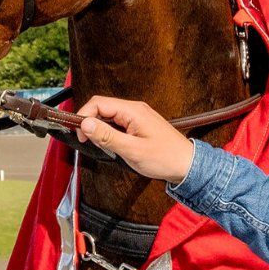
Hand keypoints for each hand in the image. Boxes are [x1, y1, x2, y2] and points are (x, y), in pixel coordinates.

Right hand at [75, 96, 195, 183]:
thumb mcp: (131, 150)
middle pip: (101, 107)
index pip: (98, 103)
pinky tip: (112, 145)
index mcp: (132, 111)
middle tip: (87, 141)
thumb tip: (85, 123)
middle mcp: (134, 109)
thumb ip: (107, 136)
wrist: (188, 166)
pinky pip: (117, 122)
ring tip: (101, 145)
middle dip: (90, 122)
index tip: (80, 135)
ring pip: (108, 115)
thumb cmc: (164, 158)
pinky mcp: (139, 124)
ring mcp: (137, 116)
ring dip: (100, 129)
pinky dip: (109, 132)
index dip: (84, 116)